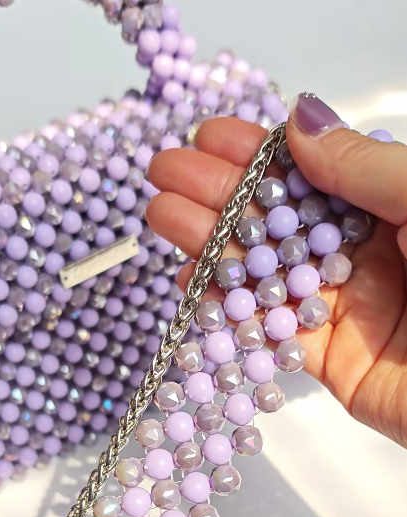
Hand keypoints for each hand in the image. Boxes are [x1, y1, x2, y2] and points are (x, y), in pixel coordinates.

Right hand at [146, 94, 406, 447]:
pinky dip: (230, 312)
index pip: (315, 174)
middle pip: (282, 221)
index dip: (260, 154)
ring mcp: (350, 308)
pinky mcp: (336, 363)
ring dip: (213, 247)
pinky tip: (193, 285)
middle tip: (166, 174)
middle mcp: (370, 254)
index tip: (209, 136)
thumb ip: (366, 168)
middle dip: (221, 195)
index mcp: (396, 208)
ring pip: (269, 273)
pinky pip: (275, 333)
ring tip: (163, 219)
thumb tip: (300, 123)